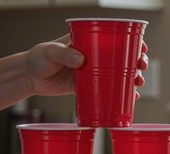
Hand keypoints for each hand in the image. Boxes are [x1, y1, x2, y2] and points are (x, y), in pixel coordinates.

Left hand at [24, 35, 148, 97]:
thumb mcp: (50, 52)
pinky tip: (131, 98)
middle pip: (122, 57)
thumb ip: (64, 54)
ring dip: (132, 78)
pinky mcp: (87, 86)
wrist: (29, 77)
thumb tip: (81, 60)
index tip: (141, 47)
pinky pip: (107, 89)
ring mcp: (92, 72)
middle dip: (137, 61)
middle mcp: (94, 56)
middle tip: (141, 67)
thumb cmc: (37, 58)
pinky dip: (120, 94)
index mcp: (88, 41)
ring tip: (138, 83)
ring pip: (118, 74)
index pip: (114, 38)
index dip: (132, 41)